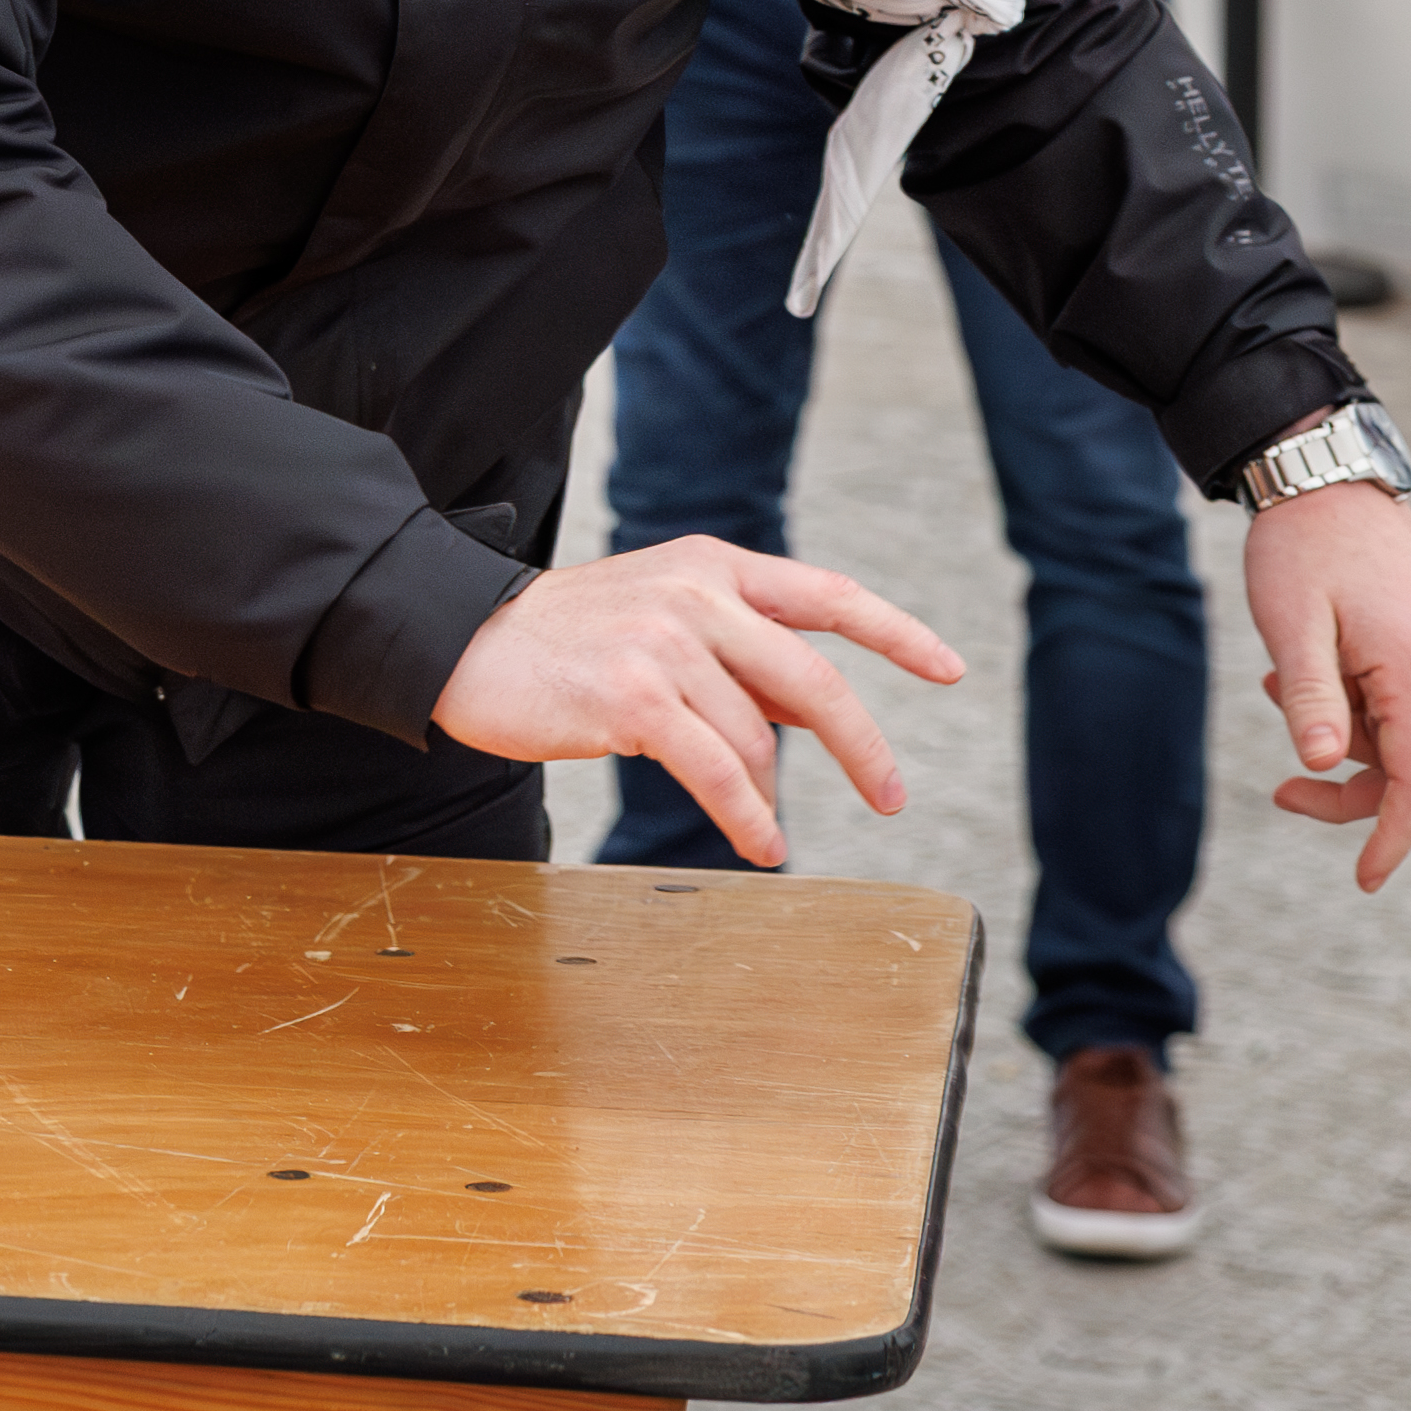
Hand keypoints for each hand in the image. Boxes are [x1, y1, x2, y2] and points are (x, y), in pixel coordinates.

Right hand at [428, 535, 966, 869]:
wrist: (461, 640)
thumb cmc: (562, 640)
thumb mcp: (661, 622)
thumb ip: (739, 655)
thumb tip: (815, 716)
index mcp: (711, 566)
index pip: (828, 596)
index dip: (898, 632)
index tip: (949, 668)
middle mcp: (696, 595)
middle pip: (814, 682)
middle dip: (865, 750)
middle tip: (890, 798)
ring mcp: (664, 644)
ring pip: (758, 740)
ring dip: (770, 796)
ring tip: (761, 826)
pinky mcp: (632, 696)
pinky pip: (719, 771)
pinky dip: (749, 817)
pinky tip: (760, 844)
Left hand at [1245, 477, 1410, 889]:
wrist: (1325, 473)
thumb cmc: (1301, 547)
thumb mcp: (1292, 625)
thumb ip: (1309, 697)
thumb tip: (1320, 765)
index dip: (1392, 834)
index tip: (1365, 881)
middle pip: (1408, 763)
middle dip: (1346, 786)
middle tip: (1278, 790)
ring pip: (1397, 732)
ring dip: (1339, 734)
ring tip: (1277, 684)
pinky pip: (1393, 699)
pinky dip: (1349, 704)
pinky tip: (1302, 666)